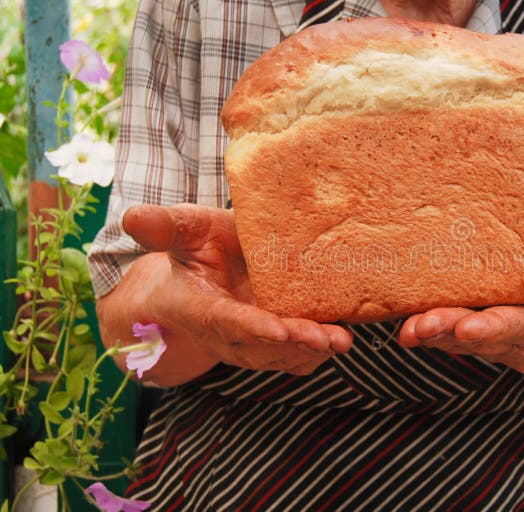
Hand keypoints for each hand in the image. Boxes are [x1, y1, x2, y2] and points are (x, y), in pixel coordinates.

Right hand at [96, 204, 351, 385]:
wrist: (207, 275)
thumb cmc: (196, 251)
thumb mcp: (183, 231)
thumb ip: (163, 227)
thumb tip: (130, 216)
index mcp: (199, 306)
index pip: (225, 320)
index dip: (250, 327)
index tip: (276, 329)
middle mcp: (226, 332)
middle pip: (260, 346)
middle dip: (293, 344)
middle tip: (324, 339)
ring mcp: (252, 342)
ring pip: (282, 356)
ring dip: (312, 351)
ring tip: (341, 342)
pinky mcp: (273, 343)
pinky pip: (295, 356)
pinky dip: (319, 352)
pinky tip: (343, 340)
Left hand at [396, 238, 523, 371]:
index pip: (514, 329)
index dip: (492, 329)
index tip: (471, 327)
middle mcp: (503, 337)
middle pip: (470, 336)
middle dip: (446, 332)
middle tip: (419, 326)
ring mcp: (478, 335)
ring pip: (447, 336)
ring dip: (424, 331)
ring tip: (400, 327)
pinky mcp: (460, 329)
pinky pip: (434, 327)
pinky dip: (413, 323)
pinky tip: (385, 311)